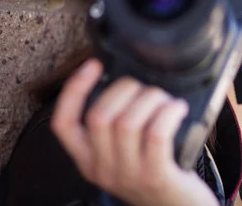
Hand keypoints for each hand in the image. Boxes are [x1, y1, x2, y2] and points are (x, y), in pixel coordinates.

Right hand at [51, 59, 219, 205]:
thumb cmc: (156, 173)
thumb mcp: (126, 153)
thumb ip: (118, 126)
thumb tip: (126, 82)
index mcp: (89, 160)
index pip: (63, 123)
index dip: (74, 90)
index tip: (93, 64)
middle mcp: (102, 169)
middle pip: (99, 115)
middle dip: (126, 89)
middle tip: (147, 90)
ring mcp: (128, 175)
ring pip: (128, 122)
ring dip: (152, 100)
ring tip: (167, 101)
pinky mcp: (156, 177)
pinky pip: (157, 134)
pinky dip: (169, 113)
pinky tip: (177, 109)